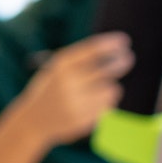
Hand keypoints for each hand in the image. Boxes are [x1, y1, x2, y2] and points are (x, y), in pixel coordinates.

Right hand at [16, 33, 133, 145]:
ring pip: (112, 88)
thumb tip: (119, 52)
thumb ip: (82, 62)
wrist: (33, 121)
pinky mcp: (84, 119)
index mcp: (60, 67)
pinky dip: (105, 101)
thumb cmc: (50, 90)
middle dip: (121, 61)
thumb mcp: (57, 71)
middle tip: (128, 58)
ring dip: (109, 86)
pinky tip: (90, 103)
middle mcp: (68, 83)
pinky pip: (108, 104)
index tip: (124, 41)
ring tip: (96, 89)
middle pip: (108, 68)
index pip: (92, 50)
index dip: (110, 44)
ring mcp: (76, 102)